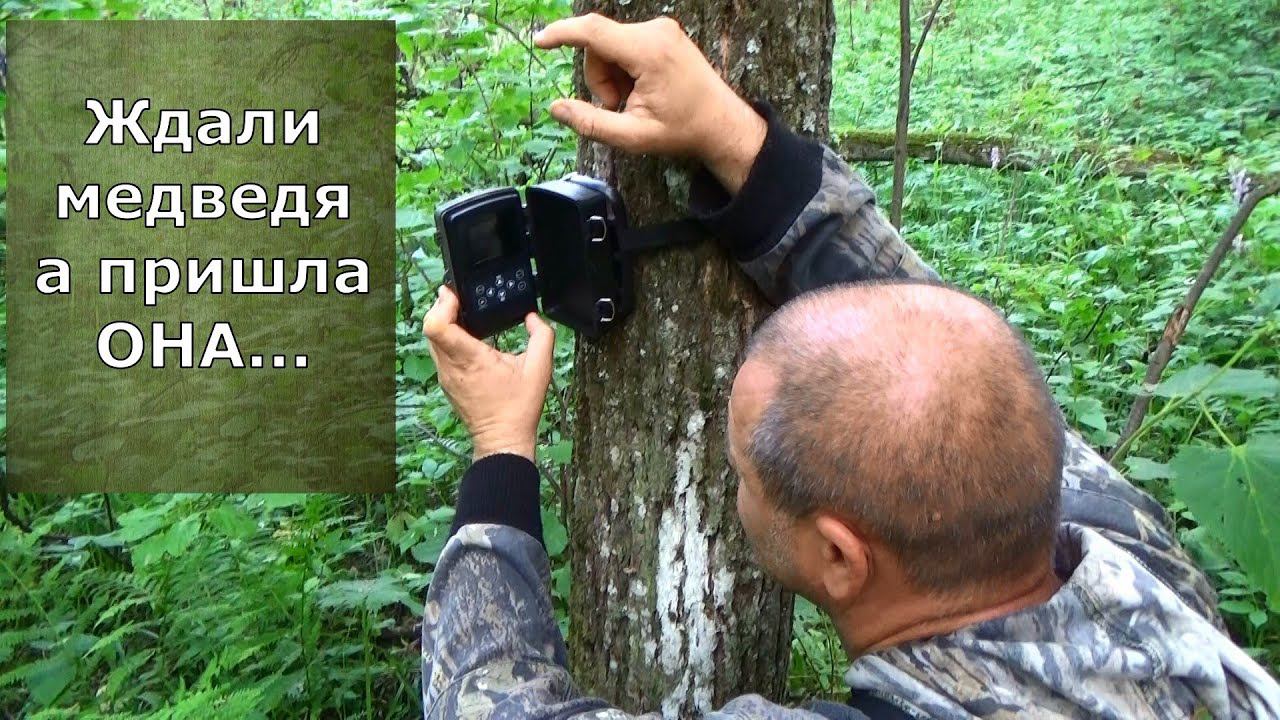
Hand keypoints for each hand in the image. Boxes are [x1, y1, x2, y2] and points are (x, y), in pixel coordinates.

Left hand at [422, 287, 555, 461]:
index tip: (454, 294)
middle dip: (442, 307)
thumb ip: (541, 335)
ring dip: (443, 322)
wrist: (503, 439)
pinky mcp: (447, 382)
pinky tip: (465, 337)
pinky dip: (446, 338)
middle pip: (430, 327)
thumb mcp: (540, 368)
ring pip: (432, 339)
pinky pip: (438, 352)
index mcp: (470, 359)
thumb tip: (531, 316)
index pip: (437, 325)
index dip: (442, 304)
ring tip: (461, 313)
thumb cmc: (519, 408)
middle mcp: (451, 366)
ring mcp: (446, 375)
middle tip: (458, 297)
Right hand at [535, 13, 766, 192]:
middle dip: (599, 78)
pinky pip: (625, 45)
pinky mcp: (663, 33)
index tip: (539, 41)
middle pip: (599, 44)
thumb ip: (590, 123)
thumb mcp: (633, 137)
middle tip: (619, 107)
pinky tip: (643, 89)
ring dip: (612, 76)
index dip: (562, 34)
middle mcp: (656, 31)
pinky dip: (625, 69)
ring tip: (634, 100)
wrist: (722, 124)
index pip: (593, 31)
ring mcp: (662, 29)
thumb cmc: (682, 131)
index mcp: (649, 52)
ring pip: (610, 46)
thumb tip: (555, 108)